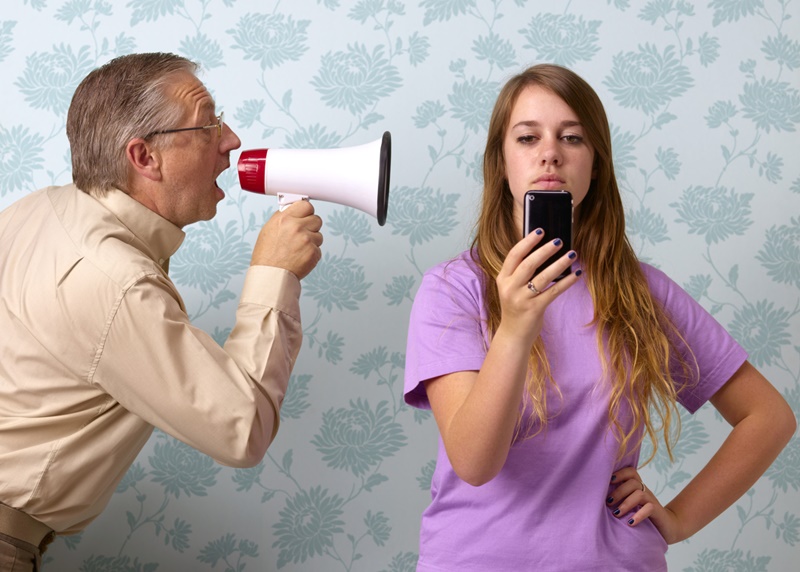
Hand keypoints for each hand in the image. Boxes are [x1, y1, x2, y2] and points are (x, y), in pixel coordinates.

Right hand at [251, 200, 322, 279]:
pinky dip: (312, 253)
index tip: (305, 215)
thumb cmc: (267, 256)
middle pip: (316, 219)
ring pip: (319, 235)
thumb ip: (283, 218)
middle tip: (302, 235)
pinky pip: (318, 248)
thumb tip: (293, 210)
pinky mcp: (313, 252)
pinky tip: (300, 257)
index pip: (306, 205)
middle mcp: (296, 227)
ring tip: (298, 249)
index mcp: (284, 219)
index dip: (306, 211)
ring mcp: (306, 240)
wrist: (271, 275)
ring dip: (312, 241)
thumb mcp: (269, 230)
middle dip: (311, 226)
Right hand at [494, 228, 581, 344]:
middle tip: (559, 240)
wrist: (513, 335)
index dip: (527, 242)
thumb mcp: (512, 288)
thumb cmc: (516, 308)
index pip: (514, 255)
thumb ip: (522, 273)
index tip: (540, 230)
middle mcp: (510, 288)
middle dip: (545, 250)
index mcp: (503, 279)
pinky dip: (566, 282)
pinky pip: (553, 292)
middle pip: (528, 264)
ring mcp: (521, 299)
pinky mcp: (534, 309)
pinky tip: (576, 275)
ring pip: (542, 277)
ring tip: (572, 255)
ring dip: (559, 264)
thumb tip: (545, 252)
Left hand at [607, 467, 682, 543]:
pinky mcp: (658, 512)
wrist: (667, 527)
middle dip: (618, 492)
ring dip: (626, 503)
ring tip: (616, 514)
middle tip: (608, 503)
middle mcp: (644, 490)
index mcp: (637, 486)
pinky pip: (649, 508)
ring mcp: (652, 500)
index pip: (631, 472)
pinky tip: (630, 522)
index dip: (620, 473)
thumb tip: (596, 494)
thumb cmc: (641, 515)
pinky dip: (638, 515)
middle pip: (632, 483)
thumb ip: (618, 498)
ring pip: (639, 494)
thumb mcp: (629, 504)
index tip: (608, 481)